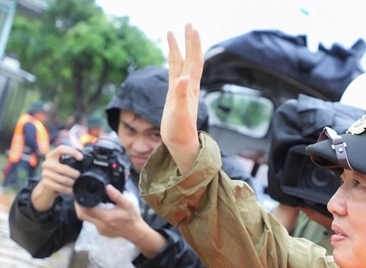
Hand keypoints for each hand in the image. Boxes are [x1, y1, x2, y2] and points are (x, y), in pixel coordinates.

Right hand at [30, 145, 83, 210]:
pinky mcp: (46, 183)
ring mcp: (45, 174)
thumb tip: (81, 149)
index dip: (72, 152)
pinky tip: (73, 190)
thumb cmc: (58, 172)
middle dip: (75, 174)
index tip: (81, 157)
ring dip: (73, 183)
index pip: (61, 149)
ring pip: (63, 179)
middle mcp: (47, 163)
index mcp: (51, 155)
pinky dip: (69, 190)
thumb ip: (70, 155)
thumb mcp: (62, 162)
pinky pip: (61, 187)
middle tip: (80, 176)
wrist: (47, 186)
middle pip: (64, 169)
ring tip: (77, 184)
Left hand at [74, 185, 165, 256]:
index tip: (78, 196)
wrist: (136, 232)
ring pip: (87, 220)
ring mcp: (100, 230)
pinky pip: (93, 223)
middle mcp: (101, 225)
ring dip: (86, 212)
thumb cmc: (132, 217)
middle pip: (82, 216)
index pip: (86, 210)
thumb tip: (107, 187)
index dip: (79, 203)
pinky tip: (97, 211)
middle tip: (78, 199)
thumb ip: (116, 195)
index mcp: (106, 217)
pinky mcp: (102, 233)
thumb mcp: (127, 204)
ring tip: (88, 203)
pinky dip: (92, 217)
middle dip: (78, 208)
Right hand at [164, 24, 203, 174]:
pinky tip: (171, 59)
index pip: (194, 60)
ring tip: (173, 35)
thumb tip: (184, 78)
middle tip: (187, 24)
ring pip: (180, 65)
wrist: (181, 145)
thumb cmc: (181, 132)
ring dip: (179, 49)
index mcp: (190, 87)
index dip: (193, 44)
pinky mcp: (174, 97)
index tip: (191, 28)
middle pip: (189, 58)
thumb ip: (181, 95)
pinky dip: (172, 63)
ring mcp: (181, 91)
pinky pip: (173, 74)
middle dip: (188, 41)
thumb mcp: (179, 113)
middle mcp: (188, 86)